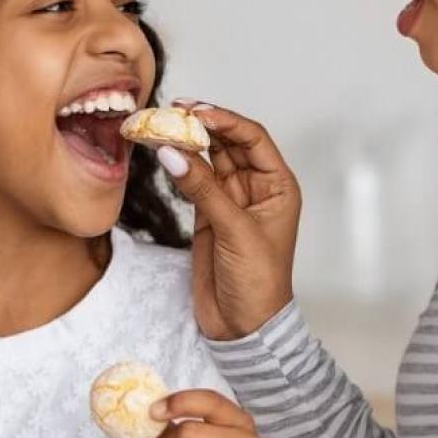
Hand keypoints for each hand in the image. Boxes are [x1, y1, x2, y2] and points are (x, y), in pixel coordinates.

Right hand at [156, 99, 301, 339]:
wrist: (243, 327)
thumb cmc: (258, 282)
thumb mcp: (234, 231)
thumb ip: (204, 189)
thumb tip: (173, 151)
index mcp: (278, 186)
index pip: (252, 138)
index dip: (225, 120)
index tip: (195, 111)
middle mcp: (256, 188)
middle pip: (228, 143)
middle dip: (201, 126)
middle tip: (170, 112)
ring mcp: (230, 200)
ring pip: (208, 160)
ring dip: (186, 143)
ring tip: (159, 126)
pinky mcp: (207, 215)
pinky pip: (193, 181)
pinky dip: (178, 166)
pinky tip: (162, 152)